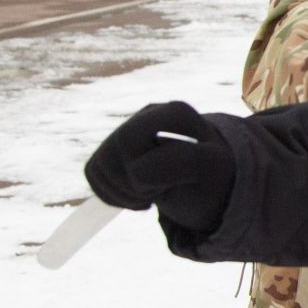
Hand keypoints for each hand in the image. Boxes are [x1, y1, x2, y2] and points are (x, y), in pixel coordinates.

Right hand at [84, 101, 234, 234]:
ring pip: (99, 165)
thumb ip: (185, 160)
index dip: (149, 176)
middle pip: (114, 150)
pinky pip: (93, 172)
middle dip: (133, 183)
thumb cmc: (214, 173)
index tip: (176, 183)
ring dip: (122, 193)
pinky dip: (111, 194)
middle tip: (158, 193)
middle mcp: (148, 114)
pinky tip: (137, 195)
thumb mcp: (213, 167)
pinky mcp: (112, 149)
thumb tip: (138, 170)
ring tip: (151, 195)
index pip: (138, 144)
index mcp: (176, 112)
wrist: (210, 180)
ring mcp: (127, 131)